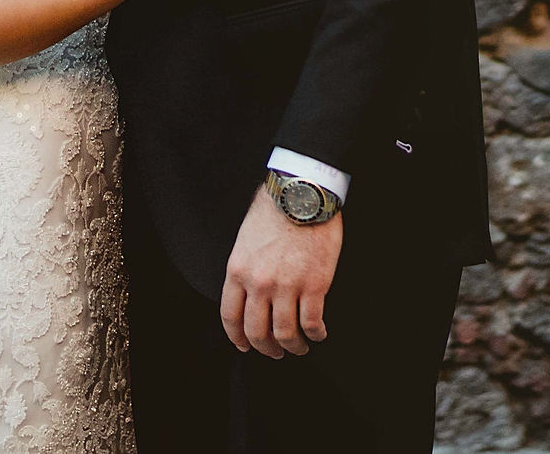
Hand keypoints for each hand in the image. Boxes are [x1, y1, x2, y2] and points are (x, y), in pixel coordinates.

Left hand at [221, 187, 341, 357]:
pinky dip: (315, 335)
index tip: (244, 346)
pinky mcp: (314, 286)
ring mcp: (287, 286)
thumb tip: (249, 296)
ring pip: (285, 334)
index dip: (237, 337)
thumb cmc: (273, 212)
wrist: (301, 196)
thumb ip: (244, 269)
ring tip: (299, 347)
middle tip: (275, 353)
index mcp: (237, 270)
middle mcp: (258, 283)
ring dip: (293, 347)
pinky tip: (318, 334)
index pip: (230, 316)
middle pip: (257, 332)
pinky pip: (312, 323)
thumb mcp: (245, 240)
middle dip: (266, 349)